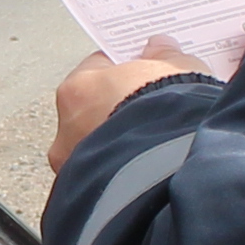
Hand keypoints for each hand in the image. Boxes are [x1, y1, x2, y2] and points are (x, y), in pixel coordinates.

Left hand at [48, 43, 209, 172]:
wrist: (173, 172)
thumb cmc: (168, 115)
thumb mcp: (178, 70)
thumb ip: (165, 55)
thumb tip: (160, 47)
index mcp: (77, 88)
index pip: (97, 69)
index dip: (126, 69)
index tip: (146, 72)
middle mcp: (66, 128)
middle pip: (94, 110)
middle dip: (121, 110)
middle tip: (155, 111)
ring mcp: (74, 168)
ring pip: (98, 149)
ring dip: (121, 145)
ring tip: (158, 146)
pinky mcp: (90, 198)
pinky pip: (108, 179)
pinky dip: (124, 175)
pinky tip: (151, 172)